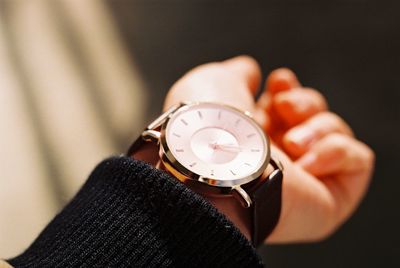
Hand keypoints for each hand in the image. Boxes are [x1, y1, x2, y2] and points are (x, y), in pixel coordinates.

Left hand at [163, 56, 374, 242]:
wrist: (220, 168)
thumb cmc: (211, 125)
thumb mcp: (212, 81)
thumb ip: (237, 74)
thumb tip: (251, 70)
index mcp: (251, 134)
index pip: (282, 107)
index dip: (287, 89)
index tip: (278, 83)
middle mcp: (277, 156)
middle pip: (312, 114)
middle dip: (303, 103)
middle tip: (284, 107)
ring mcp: (304, 178)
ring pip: (335, 131)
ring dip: (316, 128)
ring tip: (291, 144)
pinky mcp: (330, 198)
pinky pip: (357, 158)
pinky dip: (335, 152)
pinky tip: (306, 165)